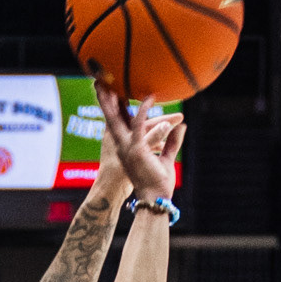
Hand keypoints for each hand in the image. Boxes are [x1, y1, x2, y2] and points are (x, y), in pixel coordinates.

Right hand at [97, 86, 184, 202]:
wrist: (155, 200)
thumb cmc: (158, 184)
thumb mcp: (164, 159)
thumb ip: (171, 142)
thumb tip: (182, 126)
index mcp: (125, 148)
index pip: (116, 122)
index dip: (113, 106)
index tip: (111, 91)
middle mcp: (122, 146)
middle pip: (110, 118)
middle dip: (103, 100)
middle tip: (98, 81)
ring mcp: (127, 148)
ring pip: (117, 118)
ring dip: (113, 99)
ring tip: (111, 83)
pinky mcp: (137, 150)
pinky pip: (140, 125)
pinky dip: (145, 110)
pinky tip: (150, 98)